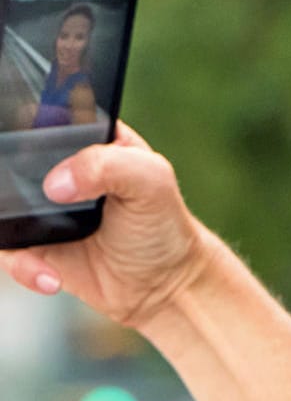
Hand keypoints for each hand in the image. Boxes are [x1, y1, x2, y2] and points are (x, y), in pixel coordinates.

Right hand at [0, 123, 214, 328]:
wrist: (164, 285)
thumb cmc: (163, 227)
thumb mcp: (152, 183)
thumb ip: (111, 166)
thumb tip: (58, 182)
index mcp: (85, 139)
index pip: (43, 115)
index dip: (28, 121)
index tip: (26, 146)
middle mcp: (55, 169)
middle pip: (7, 157)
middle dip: (5, 176)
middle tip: (36, 198)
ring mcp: (39, 207)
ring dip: (8, 223)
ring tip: (43, 246)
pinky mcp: (32, 245)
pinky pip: (6, 251)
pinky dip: (23, 266)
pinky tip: (52, 277)